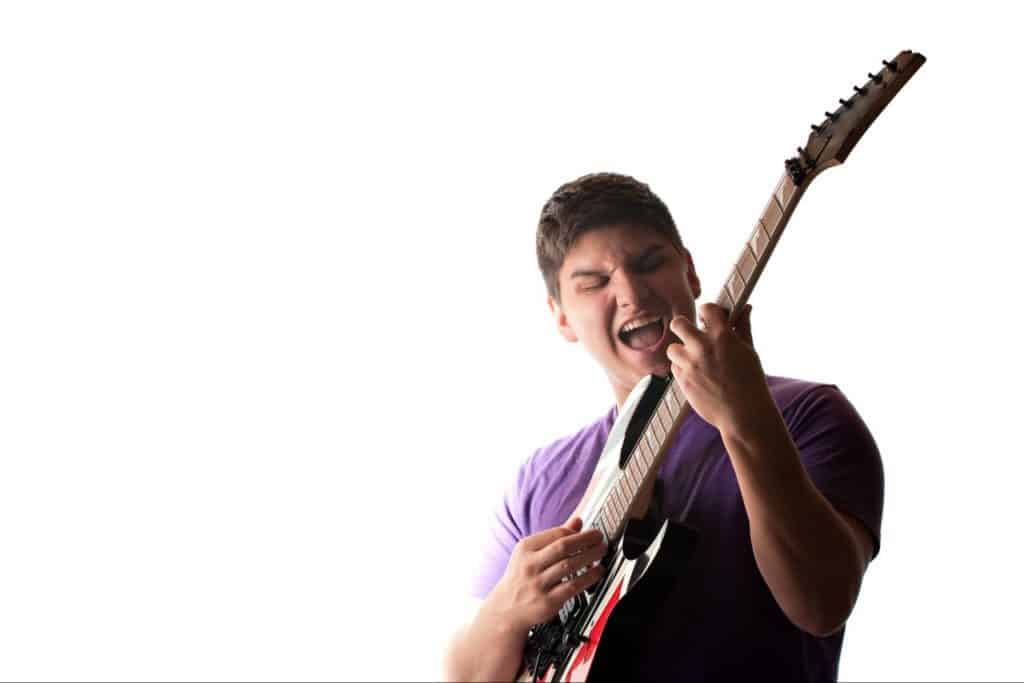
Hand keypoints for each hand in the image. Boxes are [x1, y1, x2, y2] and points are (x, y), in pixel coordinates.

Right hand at [483, 517, 606, 633]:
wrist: (506, 608)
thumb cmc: (521, 577)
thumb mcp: (530, 553)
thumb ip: (554, 537)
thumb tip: (577, 521)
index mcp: (526, 548)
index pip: (556, 534)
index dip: (577, 532)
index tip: (590, 533)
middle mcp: (530, 564)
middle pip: (563, 547)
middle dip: (586, 540)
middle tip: (600, 538)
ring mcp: (538, 583)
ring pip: (569, 566)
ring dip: (590, 556)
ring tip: (601, 551)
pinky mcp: (547, 601)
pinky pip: (573, 586)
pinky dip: (589, 577)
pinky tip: (598, 572)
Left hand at [667, 303, 773, 436]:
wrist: (743, 414)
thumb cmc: (751, 382)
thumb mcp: (749, 351)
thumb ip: (743, 327)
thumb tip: (745, 308)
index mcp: (722, 336)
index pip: (707, 308)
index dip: (708, 313)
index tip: (710, 319)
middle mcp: (703, 347)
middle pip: (679, 323)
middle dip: (685, 328)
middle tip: (693, 336)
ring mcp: (690, 364)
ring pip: (672, 348)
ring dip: (682, 352)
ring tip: (696, 361)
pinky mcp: (682, 380)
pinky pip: (674, 367)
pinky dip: (682, 369)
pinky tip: (697, 377)